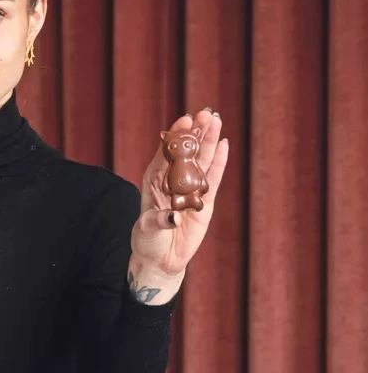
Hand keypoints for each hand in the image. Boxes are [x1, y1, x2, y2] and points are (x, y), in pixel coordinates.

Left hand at [132, 107, 229, 277]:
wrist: (162, 259)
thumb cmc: (147, 241)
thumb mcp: (147, 230)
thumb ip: (159, 221)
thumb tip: (175, 218)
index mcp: (154, 180)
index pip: (166, 154)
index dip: (176, 137)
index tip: (185, 121)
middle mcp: (173, 180)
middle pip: (187, 152)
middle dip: (196, 132)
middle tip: (206, 113)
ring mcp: (190, 189)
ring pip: (202, 160)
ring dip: (209, 140)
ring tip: (216, 119)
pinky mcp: (205, 201)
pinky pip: (213, 178)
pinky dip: (219, 162)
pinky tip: (224, 144)